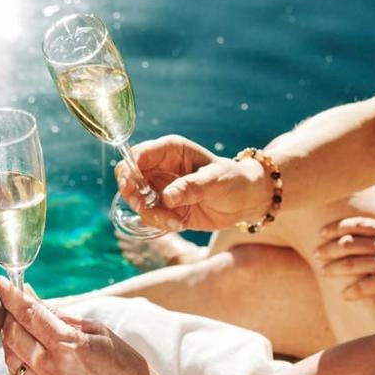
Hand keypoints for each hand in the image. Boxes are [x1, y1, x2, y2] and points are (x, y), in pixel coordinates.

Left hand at [0, 279, 185, 374]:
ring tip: (21, 330)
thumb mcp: (97, 331)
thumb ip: (60, 315)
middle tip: (10, 305)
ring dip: (11, 341)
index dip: (11, 296)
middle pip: (12, 335)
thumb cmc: (124, 364)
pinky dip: (19, 364)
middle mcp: (53, 371)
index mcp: (70, 346)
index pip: (29, 314)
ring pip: (10, 359)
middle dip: (8, 316)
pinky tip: (29, 356)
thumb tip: (32, 297)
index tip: (0, 283)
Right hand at [116, 135, 271, 231]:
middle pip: (129, 178)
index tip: (131, 187)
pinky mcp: (164, 207)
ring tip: (176, 222)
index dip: (129, 169)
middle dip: (133, 195)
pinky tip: (179, 224)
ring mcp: (160, 188)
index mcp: (170, 150)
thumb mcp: (216, 181)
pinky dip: (159, 223)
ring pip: (137, 201)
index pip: (138, 154)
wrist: (245, 201)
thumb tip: (167, 197)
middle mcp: (160, 167)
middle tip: (146, 207)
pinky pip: (149, 216)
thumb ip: (191, 187)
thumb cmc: (234, 180)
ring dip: (151, 214)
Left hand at [314, 216, 374, 304]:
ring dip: (334, 267)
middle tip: (316, 252)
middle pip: (349, 242)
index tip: (323, 231)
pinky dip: (352, 291)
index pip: (359, 224)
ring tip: (322, 271)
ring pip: (352, 263)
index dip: (337, 226)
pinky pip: (364, 286)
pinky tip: (344, 295)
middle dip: (328, 247)